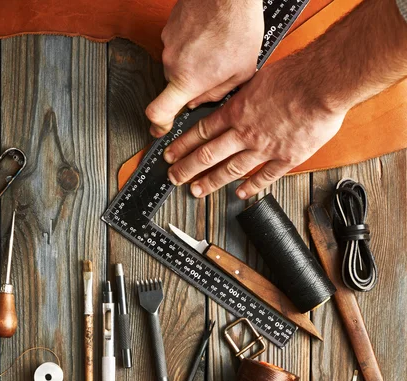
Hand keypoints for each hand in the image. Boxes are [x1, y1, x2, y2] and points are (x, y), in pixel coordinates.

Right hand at [146, 0, 263, 135]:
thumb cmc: (237, 26)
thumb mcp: (241, 72)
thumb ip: (216, 94)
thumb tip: (199, 101)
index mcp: (188, 80)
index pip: (157, 111)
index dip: (157, 123)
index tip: (160, 127)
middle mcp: (172, 64)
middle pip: (173, 86)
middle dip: (190, 84)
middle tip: (213, 72)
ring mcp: (168, 45)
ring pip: (177, 65)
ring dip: (193, 63)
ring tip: (215, 48)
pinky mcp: (168, 30)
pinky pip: (177, 46)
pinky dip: (191, 45)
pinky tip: (209, 36)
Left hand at [162, 59, 347, 198]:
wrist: (322, 83)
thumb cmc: (294, 75)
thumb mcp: (257, 79)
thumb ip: (243, 96)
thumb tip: (233, 100)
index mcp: (236, 111)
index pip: (201, 131)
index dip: (183, 145)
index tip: (170, 154)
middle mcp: (245, 132)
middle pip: (208, 154)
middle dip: (187, 167)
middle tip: (174, 177)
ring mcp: (264, 148)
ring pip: (231, 169)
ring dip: (211, 181)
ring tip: (197, 190)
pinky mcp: (286, 157)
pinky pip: (265, 176)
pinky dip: (251, 187)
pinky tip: (239, 194)